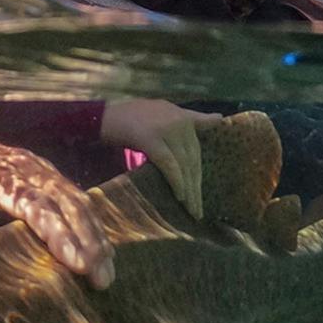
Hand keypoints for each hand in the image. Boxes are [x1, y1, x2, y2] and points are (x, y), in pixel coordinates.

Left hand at [0, 124, 113, 286]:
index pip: (34, 203)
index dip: (57, 232)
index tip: (75, 263)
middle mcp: (27, 169)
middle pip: (66, 203)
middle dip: (87, 240)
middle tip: (101, 279)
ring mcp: (42, 172)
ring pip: (78, 201)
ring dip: (95, 236)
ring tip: (105, 275)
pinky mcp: (49, 179)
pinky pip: (77, 201)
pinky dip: (92, 227)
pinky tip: (101, 255)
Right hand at [99, 99, 215, 218]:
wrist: (103, 116)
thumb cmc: (131, 117)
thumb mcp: (165, 112)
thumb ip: (192, 118)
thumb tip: (220, 119)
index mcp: (182, 117)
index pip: (195, 151)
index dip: (197, 175)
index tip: (201, 197)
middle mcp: (178, 122)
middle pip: (191, 160)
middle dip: (195, 187)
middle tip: (197, 211)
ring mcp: (165, 129)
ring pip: (182, 164)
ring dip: (188, 189)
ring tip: (191, 210)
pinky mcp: (151, 138)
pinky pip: (168, 164)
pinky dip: (176, 181)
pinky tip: (180, 196)